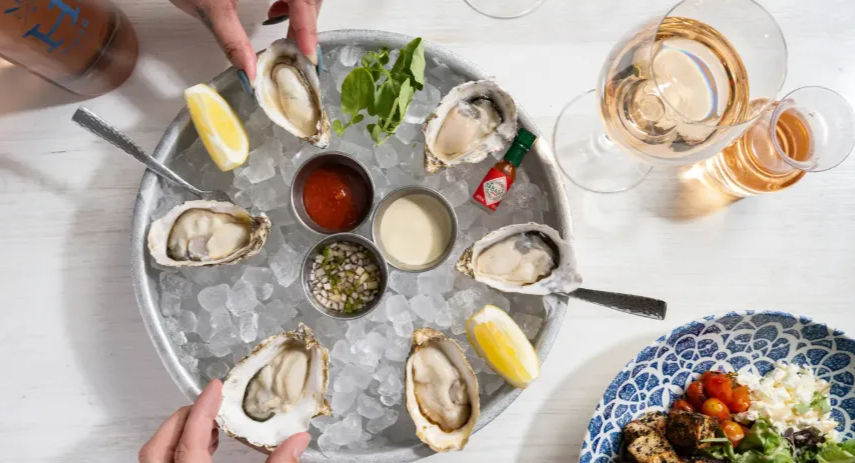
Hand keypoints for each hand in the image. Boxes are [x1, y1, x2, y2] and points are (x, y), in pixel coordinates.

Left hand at [139, 379, 310, 462]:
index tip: (214, 387)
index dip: (202, 408)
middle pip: (159, 446)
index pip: (191, 438)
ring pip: (153, 458)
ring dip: (176, 435)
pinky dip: (174, 452)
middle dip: (182, 418)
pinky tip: (197, 452)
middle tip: (206, 403)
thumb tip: (297, 441)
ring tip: (204, 424)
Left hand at [169, 0, 322, 80]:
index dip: (309, 28)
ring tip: (285, 33)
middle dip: (307, 24)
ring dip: (301, 12)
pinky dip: (291, 1)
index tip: (308, 54)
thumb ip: (232, 40)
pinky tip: (274, 10)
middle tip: (298, 52)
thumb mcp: (209, 7)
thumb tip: (250, 71)